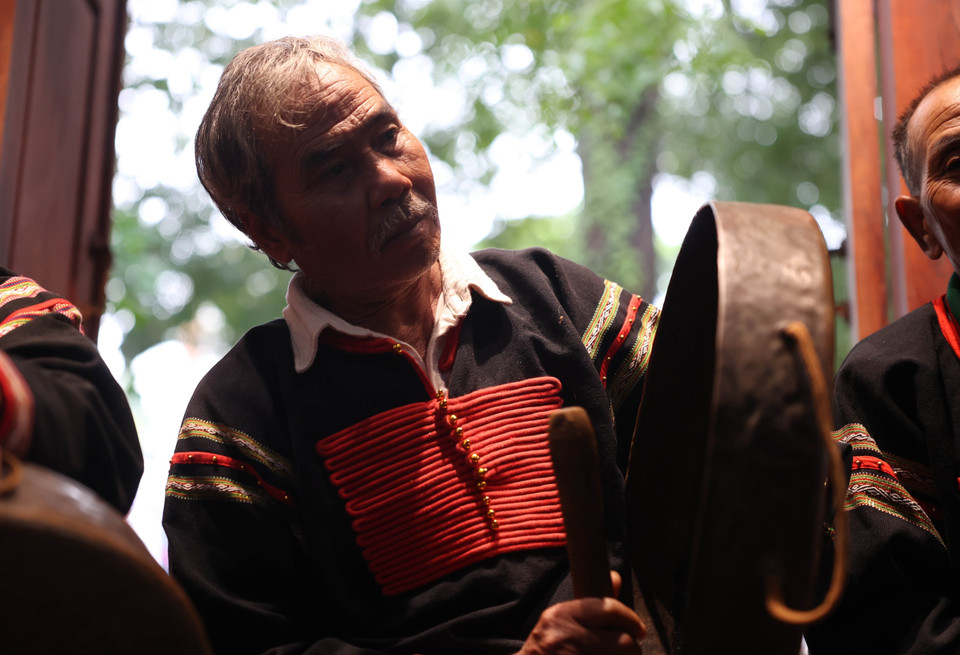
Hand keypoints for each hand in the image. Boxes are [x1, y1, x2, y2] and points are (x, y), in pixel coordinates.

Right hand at [517, 571, 645, 654]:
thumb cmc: (547, 648)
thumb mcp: (562, 621)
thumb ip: (592, 606)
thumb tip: (616, 577)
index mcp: (562, 615)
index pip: (609, 608)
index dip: (631, 620)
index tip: (638, 630)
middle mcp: (566, 636)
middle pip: (623, 642)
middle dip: (631, 649)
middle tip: (628, 652)